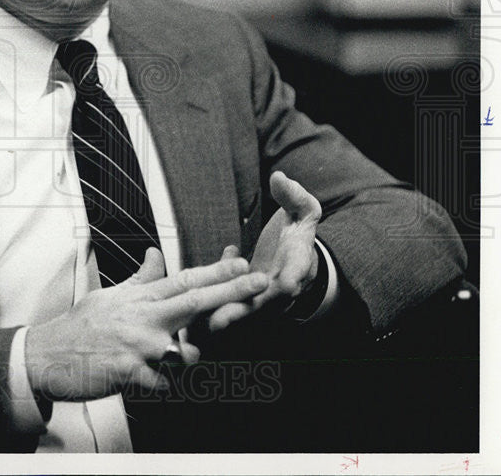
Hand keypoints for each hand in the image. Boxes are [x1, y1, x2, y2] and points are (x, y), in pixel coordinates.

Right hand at [25, 247, 268, 401]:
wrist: (47, 354)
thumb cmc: (81, 326)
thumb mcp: (111, 296)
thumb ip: (140, 279)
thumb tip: (154, 254)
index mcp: (140, 298)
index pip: (184, 279)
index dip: (215, 271)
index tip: (242, 263)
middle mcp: (144, 318)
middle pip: (195, 301)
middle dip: (230, 291)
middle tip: (259, 282)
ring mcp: (138, 346)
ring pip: (186, 351)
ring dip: (188, 359)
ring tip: (168, 360)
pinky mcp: (131, 373)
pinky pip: (165, 384)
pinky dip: (163, 384)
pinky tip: (149, 380)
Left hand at [208, 171, 322, 328]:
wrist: (295, 256)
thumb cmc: (296, 232)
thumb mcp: (303, 211)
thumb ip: (294, 196)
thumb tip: (279, 178)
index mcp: (297, 265)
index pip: (295, 275)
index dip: (288, 281)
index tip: (283, 284)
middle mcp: (280, 288)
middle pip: (261, 305)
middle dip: (242, 312)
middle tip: (219, 320)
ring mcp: (262, 299)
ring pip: (241, 313)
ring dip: (219, 317)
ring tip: (197, 322)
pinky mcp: (245, 301)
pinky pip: (228, 306)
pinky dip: (213, 306)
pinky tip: (196, 298)